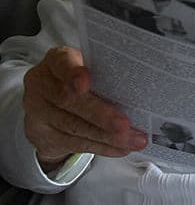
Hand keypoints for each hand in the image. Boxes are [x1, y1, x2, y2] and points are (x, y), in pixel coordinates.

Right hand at [22, 47, 146, 169]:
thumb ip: (105, 74)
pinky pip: (74, 143)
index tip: (85, 84)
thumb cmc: (79, 79)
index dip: (73, 73)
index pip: (62, 63)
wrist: (48, 104)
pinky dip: (101, 147)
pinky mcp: (42, 135)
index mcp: (56, 60)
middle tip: (125, 125)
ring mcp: (38, 112)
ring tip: (134, 140)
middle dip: (101, 115)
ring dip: (107, 137)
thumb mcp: (88, 68)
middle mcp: (42, 84)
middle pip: (69, 101)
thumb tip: (142, 88)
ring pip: (74, 127)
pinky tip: (120, 148)